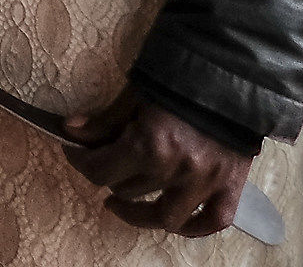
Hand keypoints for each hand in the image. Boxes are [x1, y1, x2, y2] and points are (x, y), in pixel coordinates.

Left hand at [64, 89, 254, 236]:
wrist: (232, 73)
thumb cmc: (179, 77)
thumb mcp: (135, 93)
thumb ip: (104, 119)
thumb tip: (70, 131)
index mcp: (149, 144)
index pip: (100, 170)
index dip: (80, 161)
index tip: (75, 151)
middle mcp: (177, 170)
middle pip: (127, 190)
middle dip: (109, 175)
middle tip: (104, 163)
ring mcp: (206, 183)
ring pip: (164, 217)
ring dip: (139, 212)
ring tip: (123, 200)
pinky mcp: (231, 187)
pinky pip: (211, 222)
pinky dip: (192, 228)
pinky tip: (171, 219)